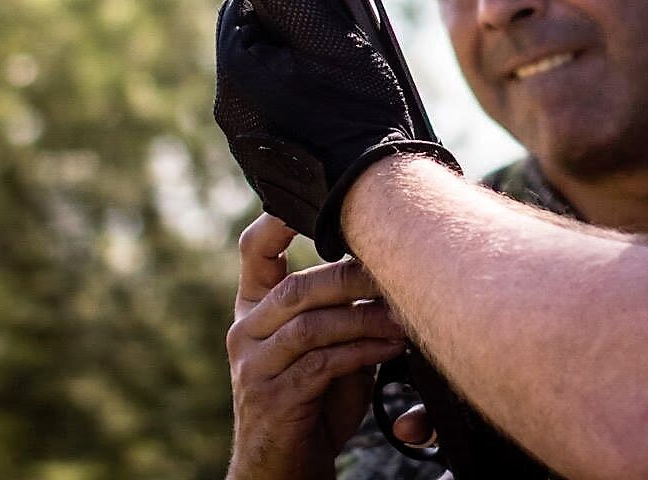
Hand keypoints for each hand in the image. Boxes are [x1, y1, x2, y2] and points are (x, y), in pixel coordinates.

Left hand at [214, 0, 457, 258]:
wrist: (374, 196)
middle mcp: (228, 111)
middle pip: (250, 50)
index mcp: (237, 71)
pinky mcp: (261, 172)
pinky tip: (328, 126)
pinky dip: (292, 118)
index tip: (313, 18)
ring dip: (288, 80)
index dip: (277, 5)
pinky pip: (269, 127)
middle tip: (329, 56)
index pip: (239, 10)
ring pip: (259, 89)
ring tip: (333, 93)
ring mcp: (243, 146)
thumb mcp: (331, 39)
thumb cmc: (358, 111)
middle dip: (283, 44)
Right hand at [226, 213, 407, 479]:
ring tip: (403, 317)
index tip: (313, 195)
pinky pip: (321, 363)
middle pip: (296, 287)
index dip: (277, 220)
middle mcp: (244, 331)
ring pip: (310, 324)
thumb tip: (392, 264)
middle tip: (397, 273)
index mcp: (253, 309)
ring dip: (363, 318)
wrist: (285, 467)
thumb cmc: (313, 400)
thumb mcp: (325, 347)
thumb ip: (342, 310)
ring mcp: (254, 366)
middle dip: (351, 277)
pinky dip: (362, 351)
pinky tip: (392, 347)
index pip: (254, 252)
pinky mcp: (273, 397)